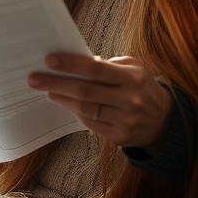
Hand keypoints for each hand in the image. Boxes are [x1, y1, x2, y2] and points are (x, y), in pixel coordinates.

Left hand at [27, 53, 171, 148]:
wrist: (164, 119)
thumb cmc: (141, 86)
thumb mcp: (133, 68)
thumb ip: (107, 64)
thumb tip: (75, 63)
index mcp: (132, 78)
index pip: (96, 69)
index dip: (71, 64)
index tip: (48, 60)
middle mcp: (130, 100)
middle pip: (86, 91)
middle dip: (56, 84)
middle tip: (33, 79)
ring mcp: (125, 121)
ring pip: (86, 109)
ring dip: (62, 99)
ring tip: (46, 91)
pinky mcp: (120, 137)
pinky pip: (91, 124)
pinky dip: (76, 112)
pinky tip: (64, 103)